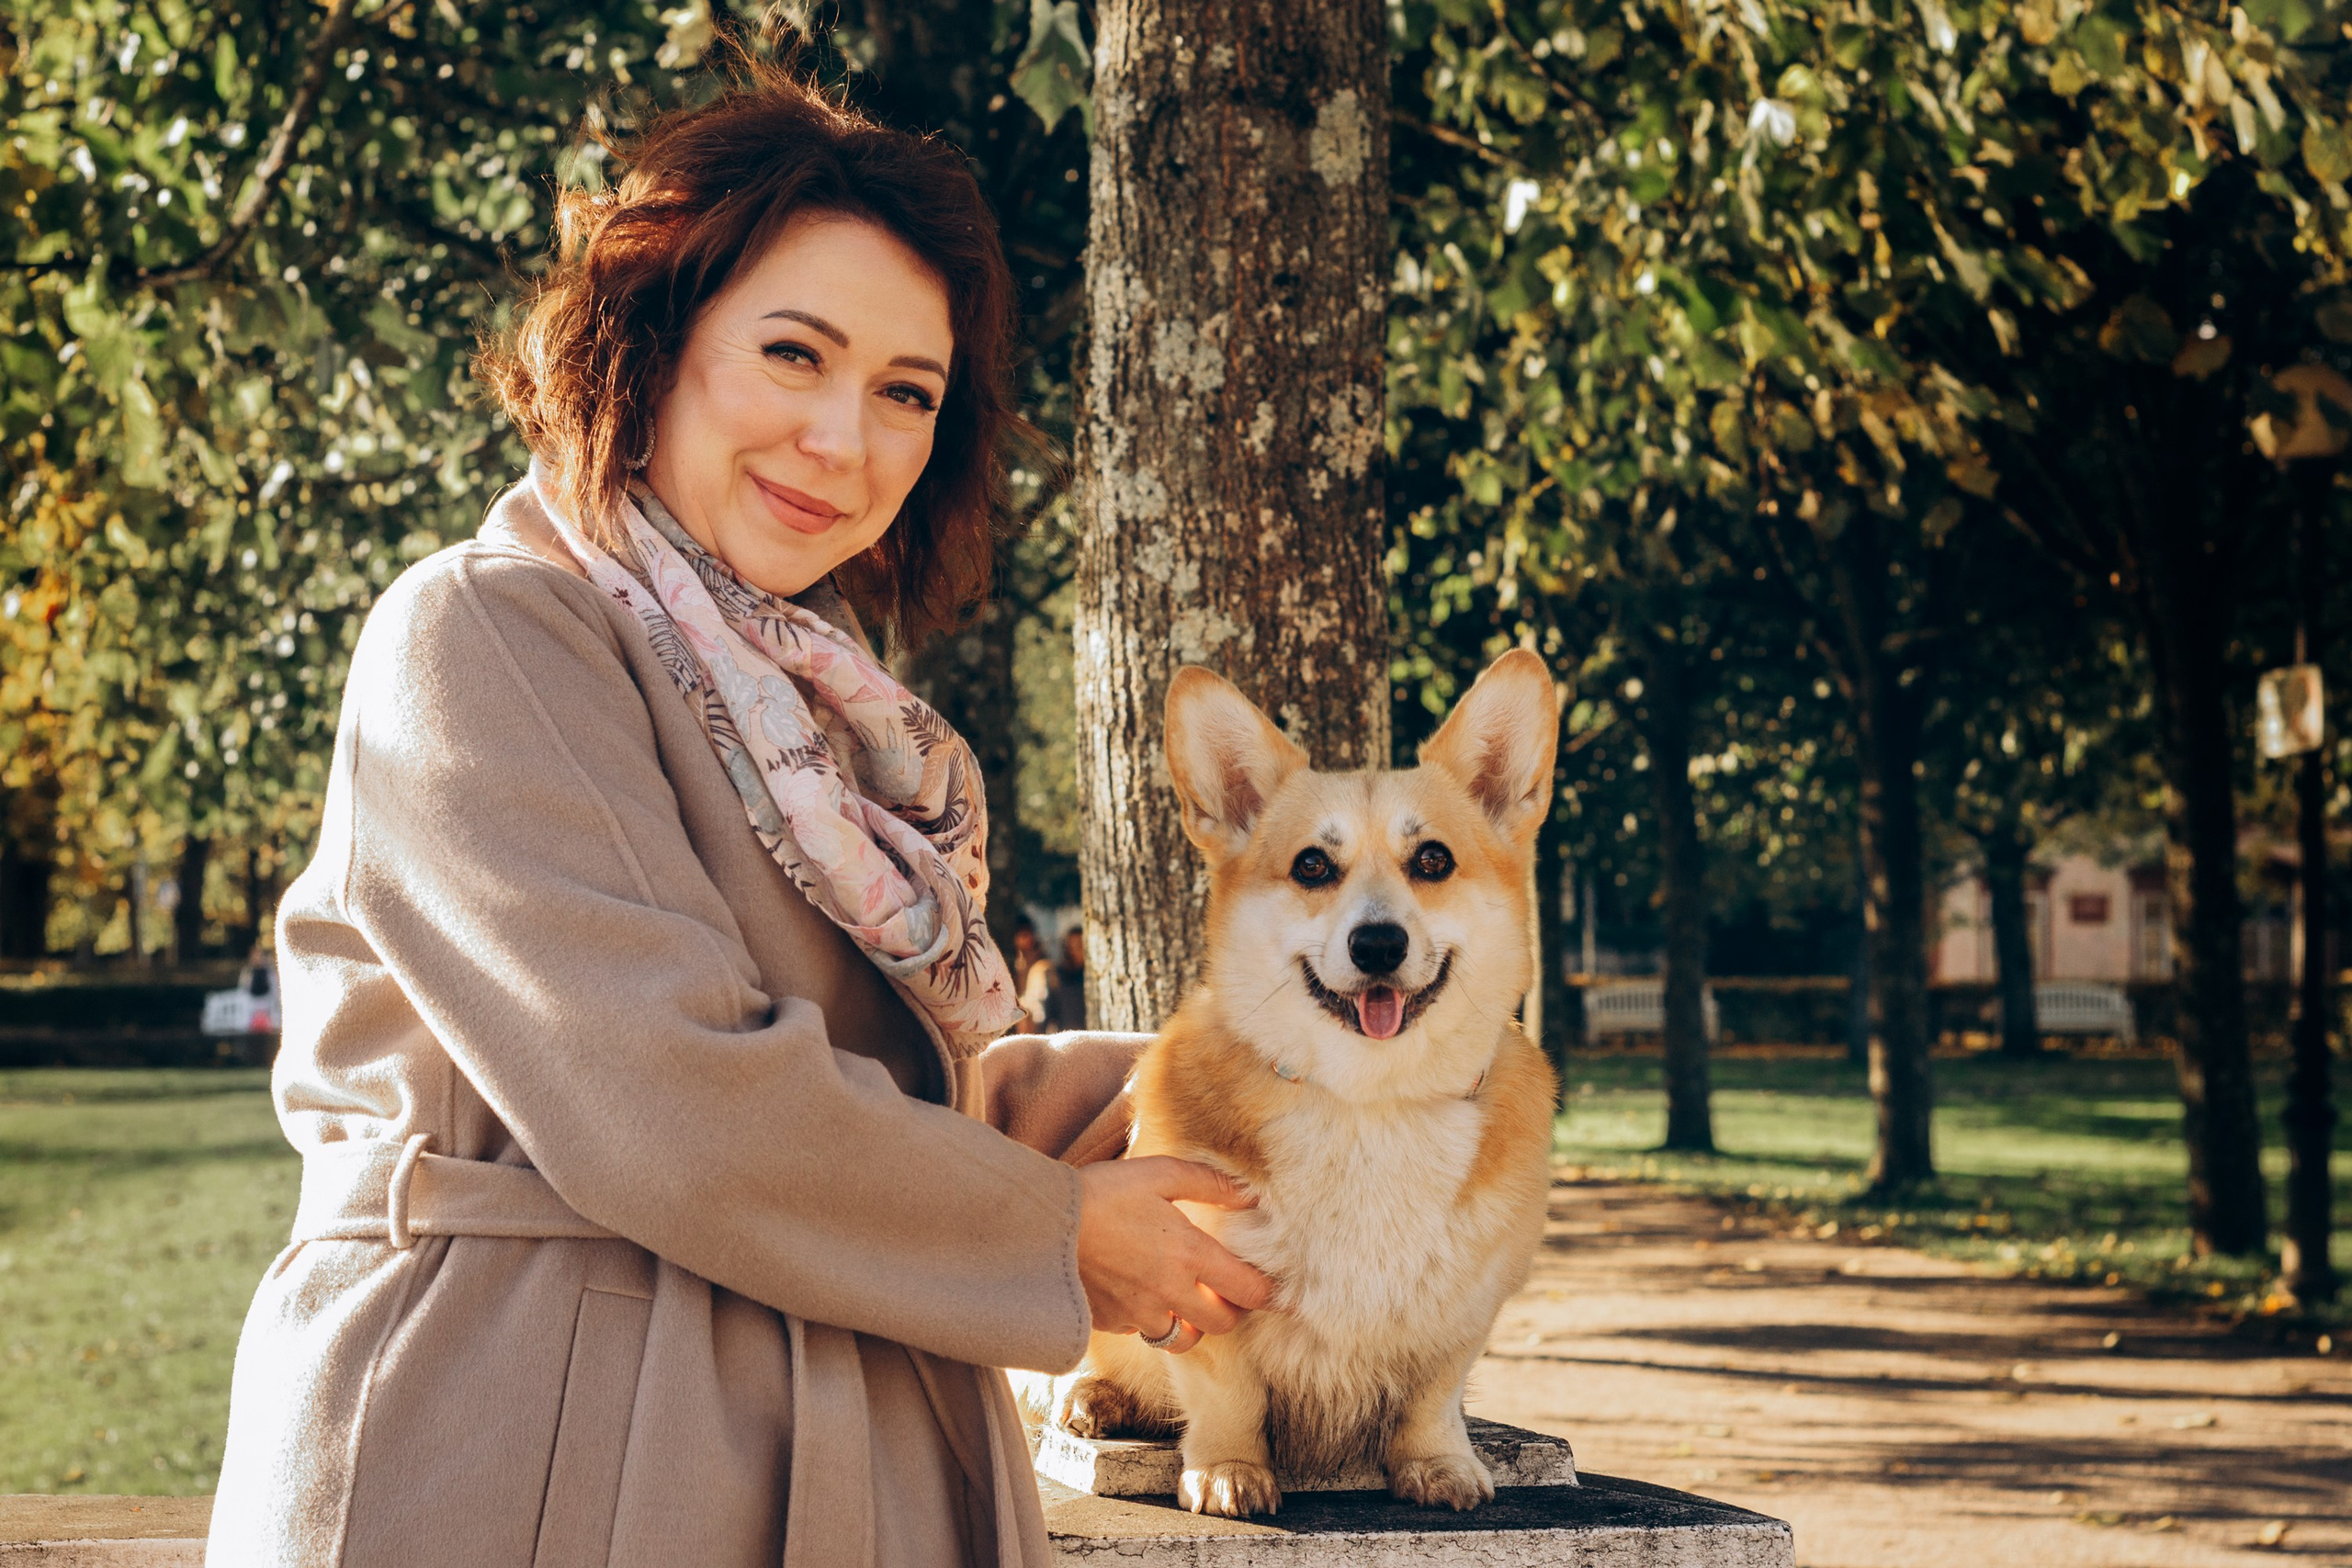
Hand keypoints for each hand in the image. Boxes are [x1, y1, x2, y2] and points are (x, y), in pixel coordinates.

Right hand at [1076, 1156, 1275, 1354]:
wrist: (1040, 1224)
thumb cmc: (1102, 1191)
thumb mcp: (1158, 1173)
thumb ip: (1209, 1183)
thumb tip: (1250, 1195)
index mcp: (1189, 1253)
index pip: (1248, 1290)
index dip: (1268, 1294)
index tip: (1275, 1293)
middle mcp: (1171, 1292)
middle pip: (1222, 1323)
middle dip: (1229, 1310)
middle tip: (1223, 1290)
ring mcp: (1140, 1313)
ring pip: (1185, 1339)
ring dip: (1192, 1324)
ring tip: (1182, 1299)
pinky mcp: (1112, 1323)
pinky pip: (1144, 1333)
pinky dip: (1149, 1320)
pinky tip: (1139, 1294)